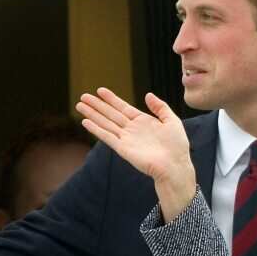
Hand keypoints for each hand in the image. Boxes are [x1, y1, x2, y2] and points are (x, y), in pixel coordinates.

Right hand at [76, 88, 196, 220]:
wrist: (175, 165)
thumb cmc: (176, 145)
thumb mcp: (172, 121)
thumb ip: (160, 107)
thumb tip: (147, 94)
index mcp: (143, 121)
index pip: (123, 107)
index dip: (111, 99)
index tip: (100, 90)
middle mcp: (132, 129)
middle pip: (110, 114)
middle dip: (97, 105)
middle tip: (83, 96)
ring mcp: (126, 139)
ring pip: (105, 123)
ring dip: (92, 115)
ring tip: (79, 106)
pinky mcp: (123, 149)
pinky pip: (107, 137)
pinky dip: (96, 129)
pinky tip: (86, 122)